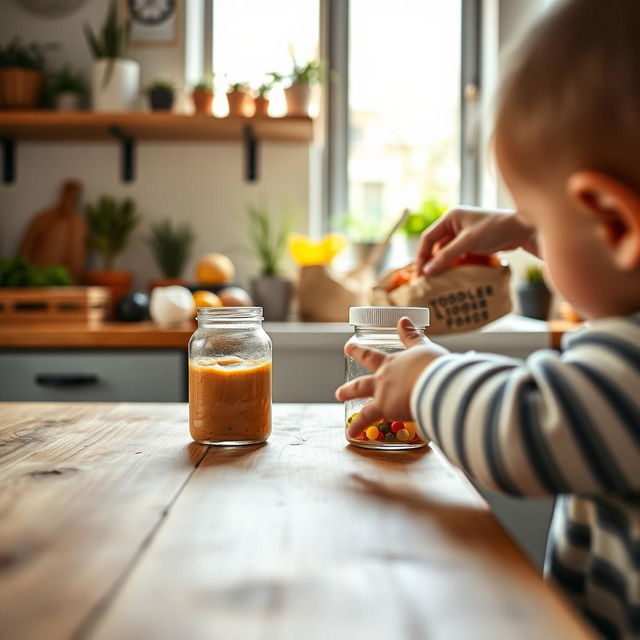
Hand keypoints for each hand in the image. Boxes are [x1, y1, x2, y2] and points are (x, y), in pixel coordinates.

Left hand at [335, 317, 448, 437]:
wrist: (437, 384)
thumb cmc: (436, 367)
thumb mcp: (425, 348)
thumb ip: (413, 336)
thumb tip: (402, 320)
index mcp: (395, 362)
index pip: (378, 353)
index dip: (363, 349)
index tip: (352, 345)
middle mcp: (385, 375)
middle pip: (366, 371)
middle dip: (355, 369)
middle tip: (343, 371)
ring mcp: (383, 391)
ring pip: (360, 391)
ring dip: (349, 392)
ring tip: (339, 395)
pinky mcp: (385, 407)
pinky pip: (368, 419)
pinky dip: (358, 427)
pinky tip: (350, 435)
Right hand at [415, 206, 538, 276]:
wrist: (522, 230)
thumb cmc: (494, 229)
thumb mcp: (468, 242)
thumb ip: (447, 256)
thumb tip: (427, 271)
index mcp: (450, 217)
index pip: (428, 238)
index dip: (422, 256)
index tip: (420, 273)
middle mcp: (454, 224)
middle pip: (436, 245)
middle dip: (431, 262)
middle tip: (427, 279)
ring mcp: (463, 233)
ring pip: (446, 251)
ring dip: (442, 264)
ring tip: (438, 280)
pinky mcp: (472, 242)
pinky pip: (457, 254)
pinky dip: (453, 264)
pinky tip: (452, 275)